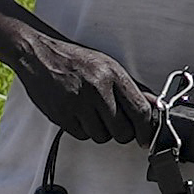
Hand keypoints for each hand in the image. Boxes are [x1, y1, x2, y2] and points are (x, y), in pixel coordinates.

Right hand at [4, 27, 159, 146]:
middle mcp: (97, 90)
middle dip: (122, 132)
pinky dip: (83, 130)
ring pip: (102, 137)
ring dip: (101, 131)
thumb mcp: (108, 66)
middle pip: (122, 131)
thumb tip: (153, 105)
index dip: (146, 129)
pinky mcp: (62, 115)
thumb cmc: (75, 60)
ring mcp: (78, 104)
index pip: (140, 112)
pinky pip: (82, 136)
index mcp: (112, 75)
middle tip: (116, 124)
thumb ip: (131, 88)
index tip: (146, 137)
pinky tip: (79, 114)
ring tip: (93, 114)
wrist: (39, 56)